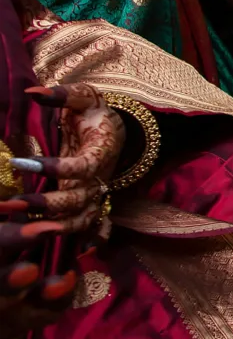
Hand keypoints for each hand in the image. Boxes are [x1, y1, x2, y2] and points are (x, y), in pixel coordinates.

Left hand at [0, 84, 120, 337]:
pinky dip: (66, 241)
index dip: (54, 169)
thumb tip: (32, 93)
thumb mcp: (85, 97)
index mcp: (100, 154)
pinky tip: (39, 244)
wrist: (115, 133)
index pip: (79, 167)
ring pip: (78, 221)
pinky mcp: (86, 208)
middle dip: (44, 206)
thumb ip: (62, 95)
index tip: (20, 163)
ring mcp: (93, 197)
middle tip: (9, 204)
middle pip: (77, 201)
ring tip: (16, 225)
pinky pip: (80, 231)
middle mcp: (99, 180)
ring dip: (48, 227)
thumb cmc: (96, 115)